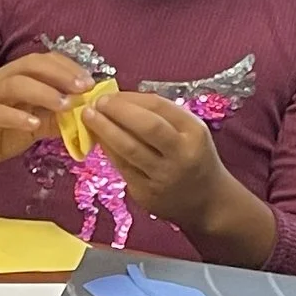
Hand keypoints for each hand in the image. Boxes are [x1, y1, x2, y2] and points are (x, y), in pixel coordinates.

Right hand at [0, 51, 85, 178]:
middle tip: (83, 88)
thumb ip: (56, 117)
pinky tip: (35, 123)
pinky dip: (18, 116)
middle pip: (31, 65)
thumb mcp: (35, 123)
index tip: (90, 82)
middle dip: (60, 75)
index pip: (43, 60)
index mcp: (14, 75)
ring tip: (65, 105)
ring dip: (44, 92)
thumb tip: (86, 114)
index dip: (68, 67)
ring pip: (15, 85)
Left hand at [81, 89, 227, 230]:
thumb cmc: (193, 158)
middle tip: (97, 103)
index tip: (111, 93)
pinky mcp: (146, 192)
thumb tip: (121, 99)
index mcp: (194, 132)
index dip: (130, 98)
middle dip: (118, 111)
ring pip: (129, 148)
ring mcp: (163, 175)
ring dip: (105, 130)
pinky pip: (122, 166)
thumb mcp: (189, 132)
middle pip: (147, 127)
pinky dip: (108, 150)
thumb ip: (162, 116)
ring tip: (89, 117)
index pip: (159, 107)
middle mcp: (181, 153)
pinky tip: (97, 139)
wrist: (207, 201)